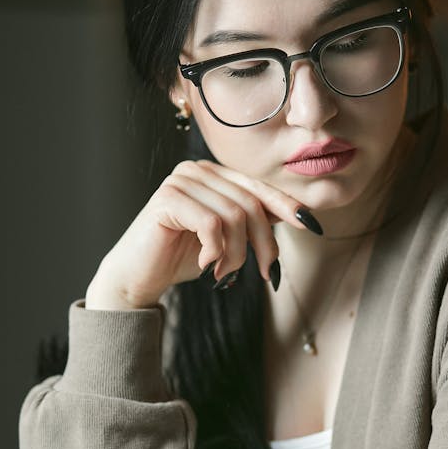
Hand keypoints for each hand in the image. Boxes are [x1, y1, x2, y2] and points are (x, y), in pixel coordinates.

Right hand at [85, 160, 314, 309]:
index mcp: (212, 174)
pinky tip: (205, 264)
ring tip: (224, 272)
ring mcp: (180, 181)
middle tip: (266, 273)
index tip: (309, 226)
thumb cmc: (180, 258)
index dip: (285, 205)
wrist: (138, 277)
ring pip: (234, 215)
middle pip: (250, 202)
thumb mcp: (226, 239)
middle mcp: (196, 170)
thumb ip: (251, 222)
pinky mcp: (167, 199)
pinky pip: (212, 224)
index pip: (257, 187)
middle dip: (264, 242)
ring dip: (237, 253)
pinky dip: (216, 250)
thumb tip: (295, 215)